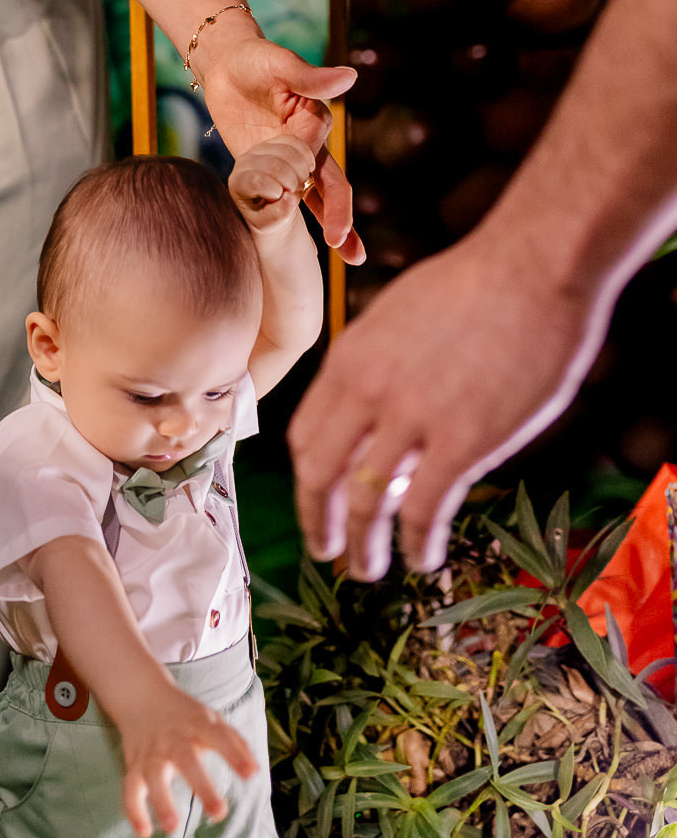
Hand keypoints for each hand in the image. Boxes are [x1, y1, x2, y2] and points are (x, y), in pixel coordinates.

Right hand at [116, 682, 256, 837]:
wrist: (140, 695)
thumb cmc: (186, 715)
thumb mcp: (212, 719)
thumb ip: (236, 743)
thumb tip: (256, 772)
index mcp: (197, 724)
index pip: (218, 737)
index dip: (234, 755)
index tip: (250, 775)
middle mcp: (173, 738)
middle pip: (185, 759)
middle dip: (201, 786)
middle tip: (218, 813)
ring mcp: (151, 752)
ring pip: (153, 776)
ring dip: (161, 801)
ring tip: (172, 828)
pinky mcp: (134, 765)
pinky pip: (130, 789)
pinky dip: (133, 811)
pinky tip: (143, 833)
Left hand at [199, 33, 363, 263]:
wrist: (228, 68)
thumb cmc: (255, 60)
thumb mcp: (279, 63)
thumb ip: (310, 77)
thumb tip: (349, 78)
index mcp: (316, 121)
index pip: (315, 149)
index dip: (305, 165)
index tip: (294, 177)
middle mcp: (311, 146)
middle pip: (331, 184)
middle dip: (339, 213)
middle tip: (340, 241)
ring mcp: (292, 162)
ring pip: (319, 200)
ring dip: (336, 227)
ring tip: (354, 258)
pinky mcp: (270, 171)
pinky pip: (285, 201)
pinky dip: (298, 223)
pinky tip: (312, 252)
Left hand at [229, 134, 316, 233]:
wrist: (271, 205)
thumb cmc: (267, 216)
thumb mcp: (270, 223)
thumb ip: (278, 214)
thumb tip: (290, 198)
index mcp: (238, 184)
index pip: (254, 180)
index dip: (274, 189)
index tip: (281, 196)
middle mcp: (244, 163)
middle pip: (274, 165)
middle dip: (292, 181)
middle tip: (295, 192)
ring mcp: (259, 149)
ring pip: (286, 151)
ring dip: (300, 170)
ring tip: (300, 183)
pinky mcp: (274, 142)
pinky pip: (294, 141)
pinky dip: (305, 155)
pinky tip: (309, 168)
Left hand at [288, 226, 600, 580]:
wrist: (533, 266)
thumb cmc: (478, 285)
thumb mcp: (400, 317)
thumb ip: (377, 367)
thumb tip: (375, 415)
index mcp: (349, 359)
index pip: (305, 436)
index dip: (308, 480)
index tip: (316, 503)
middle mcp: (367, 391)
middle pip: (320, 474)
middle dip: (319, 521)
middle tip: (328, 552)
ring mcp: (412, 417)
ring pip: (365, 502)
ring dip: (362, 547)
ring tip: (368, 571)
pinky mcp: (462, 440)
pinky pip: (424, 509)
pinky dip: (416, 543)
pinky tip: (423, 559)